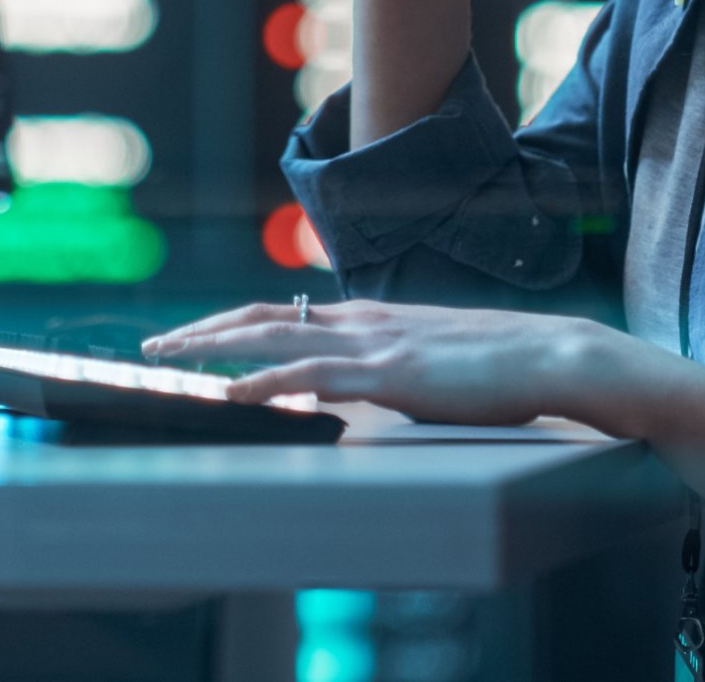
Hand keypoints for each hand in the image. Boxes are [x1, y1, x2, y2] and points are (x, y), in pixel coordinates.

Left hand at [142, 299, 589, 426]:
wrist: (549, 354)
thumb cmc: (499, 362)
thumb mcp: (429, 356)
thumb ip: (388, 363)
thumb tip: (358, 383)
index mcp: (371, 315)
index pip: (284, 311)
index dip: (231, 321)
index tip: (190, 336)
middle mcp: (363, 320)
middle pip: (265, 316)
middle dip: (203, 329)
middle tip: (154, 345)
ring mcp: (375, 343)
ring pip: (277, 335)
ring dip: (216, 347)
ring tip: (170, 359)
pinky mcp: (391, 373)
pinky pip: (314, 375)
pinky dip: (266, 382)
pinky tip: (234, 393)